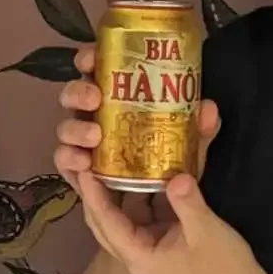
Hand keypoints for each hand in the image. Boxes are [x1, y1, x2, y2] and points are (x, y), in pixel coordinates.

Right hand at [55, 42, 221, 233]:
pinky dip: (69, 161)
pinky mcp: (81, 176)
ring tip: (94, 136)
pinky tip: (83, 162)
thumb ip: (199, 132)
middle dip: (77, 92)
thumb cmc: (175, 170)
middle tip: (95, 98)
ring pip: (66, 130)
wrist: (170, 215)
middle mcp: (96, 119)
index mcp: (119, 100)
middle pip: (73, 97)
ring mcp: (85, 147)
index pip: (97, 71)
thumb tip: (206, 108)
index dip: (90, 59)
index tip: (93, 57)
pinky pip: (66, 165)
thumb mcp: (191, 150)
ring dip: (75, 129)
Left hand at [75, 167, 272, 273]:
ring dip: (114, 200)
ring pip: (121, 224)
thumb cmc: (224, 269)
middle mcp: (136, 258)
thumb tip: (174, 174)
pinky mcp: (162, 253)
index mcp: (138, 256)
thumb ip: (186, 200)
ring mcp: (148, 257)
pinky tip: (144, 182)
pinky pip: (141, 225)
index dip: (93, 193)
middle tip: (90, 164)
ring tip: (111, 168)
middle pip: (104, 225)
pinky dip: (139, 204)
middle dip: (95, 196)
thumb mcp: (206, 230)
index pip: (105, 221)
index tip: (84, 167)